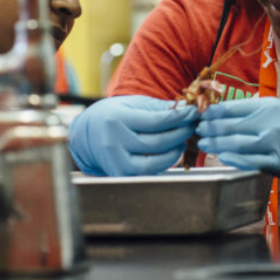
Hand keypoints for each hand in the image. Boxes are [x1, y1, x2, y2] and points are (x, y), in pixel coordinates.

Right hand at [68, 95, 198, 175]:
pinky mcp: (120, 175)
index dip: (179, 118)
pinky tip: (170, 152)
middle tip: (192, 127)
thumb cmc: (113, 116)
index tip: (193, 113)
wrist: (86, 135)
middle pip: (158, 143)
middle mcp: (114, 142)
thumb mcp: (131, 104)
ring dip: (175, 152)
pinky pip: (149, 173)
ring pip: (155, 163)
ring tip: (181, 141)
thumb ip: (157, 107)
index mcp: (117, 119)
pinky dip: (164, 163)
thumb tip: (185, 110)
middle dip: (181, 134)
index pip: (156, 121)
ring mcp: (116, 162)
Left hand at [196, 98, 279, 191]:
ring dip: (216, 144)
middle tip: (198, 130)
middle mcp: (269, 123)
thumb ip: (253, 110)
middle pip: (230, 126)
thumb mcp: (277, 109)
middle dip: (210, 128)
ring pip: (237, 143)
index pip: (232, 108)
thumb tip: (224, 112)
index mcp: (267, 107)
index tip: (200, 115)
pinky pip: (250, 161)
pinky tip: (222, 157)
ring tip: (204, 143)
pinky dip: (234, 159)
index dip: (213, 112)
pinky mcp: (276, 162)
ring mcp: (273, 143)